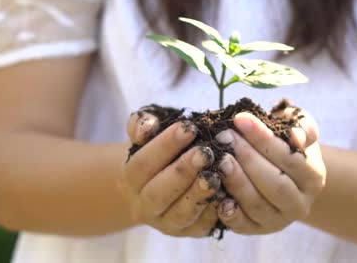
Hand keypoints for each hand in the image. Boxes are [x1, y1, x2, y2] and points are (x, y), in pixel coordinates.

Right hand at [118, 110, 220, 236]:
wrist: (160, 183)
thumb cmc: (158, 151)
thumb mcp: (147, 133)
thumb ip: (143, 124)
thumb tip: (149, 124)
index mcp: (130, 178)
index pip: (143, 163)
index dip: (165, 145)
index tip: (189, 127)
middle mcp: (143, 205)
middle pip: (159, 192)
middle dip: (183, 171)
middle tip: (206, 153)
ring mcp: (165, 223)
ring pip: (180, 214)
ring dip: (198, 194)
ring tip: (216, 175)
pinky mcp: (187, 233)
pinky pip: (200, 227)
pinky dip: (213, 213)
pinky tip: (226, 196)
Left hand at [215, 107, 325, 233]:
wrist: (280, 170)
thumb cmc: (286, 141)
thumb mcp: (298, 126)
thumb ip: (302, 126)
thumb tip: (295, 137)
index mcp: (313, 176)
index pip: (290, 158)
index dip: (264, 138)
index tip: (240, 119)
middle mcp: (300, 203)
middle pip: (275, 184)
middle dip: (248, 158)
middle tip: (225, 137)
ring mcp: (279, 221)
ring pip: (257, 205)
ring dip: (236, 181)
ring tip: (219, 159)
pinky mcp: (257, 230)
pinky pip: (242, 224)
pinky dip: (228, 211)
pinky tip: (216, 191)